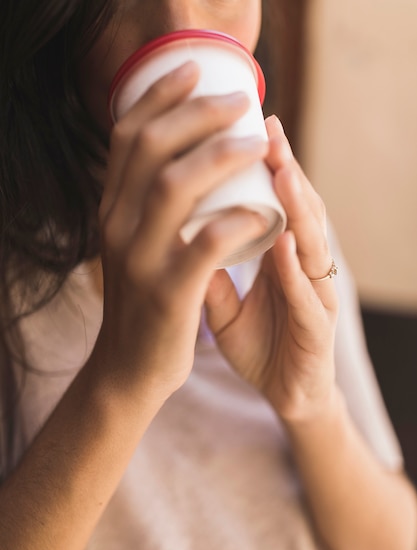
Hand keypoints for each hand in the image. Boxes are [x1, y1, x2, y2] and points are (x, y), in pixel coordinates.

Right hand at [90, 61, 267, 408]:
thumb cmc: (145, 301)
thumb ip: (146, 205)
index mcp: (111, 209)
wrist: (129, 367)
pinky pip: (205, 243)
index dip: (159, 96)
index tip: (194, 71)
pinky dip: (234, 219)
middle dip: (197, 113)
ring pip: (175, 187)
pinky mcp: (168, 292)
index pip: (127, 136)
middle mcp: (117, 226)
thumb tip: (181, 156)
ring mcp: (140, 259)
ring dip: (220, 155)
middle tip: (239, 101)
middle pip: (151, 148)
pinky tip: (258, 209)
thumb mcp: (134, 245)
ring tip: (257, 143)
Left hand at [205, 115, 338, 422]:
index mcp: (282, 256)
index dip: (263, 164)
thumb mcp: (221, 301)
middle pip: (299, 210)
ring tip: (281, 169)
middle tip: (266, 128)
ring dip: (298, 205)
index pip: (276, 201)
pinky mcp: (316, 331)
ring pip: (311, 244)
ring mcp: (314, 297)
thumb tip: (173, 231)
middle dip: (285, 167)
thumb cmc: (260, 340)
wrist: (282, 391)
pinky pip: (306, 297)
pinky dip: (295, 268)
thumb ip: (203, 267)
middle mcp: (303, 269)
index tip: (239, 124)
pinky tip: (286, 240)